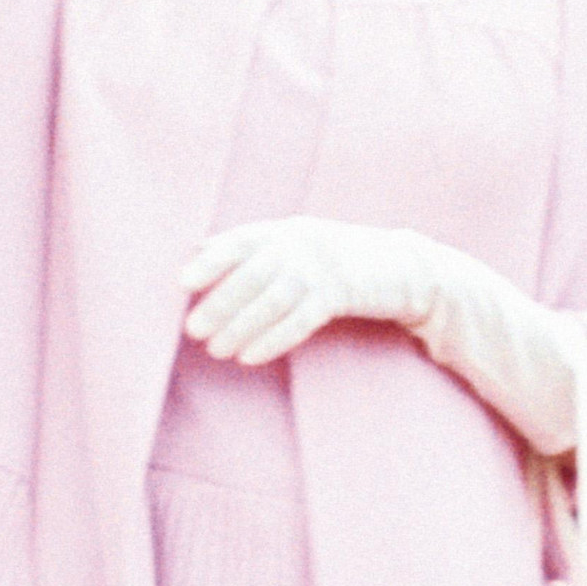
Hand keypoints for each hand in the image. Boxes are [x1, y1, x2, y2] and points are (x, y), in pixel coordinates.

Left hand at [181, 218, 437, 366]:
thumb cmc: (337, 260)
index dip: (212, 261)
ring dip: (242, 327)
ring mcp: (324, 267)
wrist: (403, 267)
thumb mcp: (298, 244)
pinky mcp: (344, 293)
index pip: (241, 240)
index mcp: (287, 229)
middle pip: (254, 273)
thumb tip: (199, 249)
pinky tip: (251, 356)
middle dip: (221, 302)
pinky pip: (302, 320)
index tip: (184, 283)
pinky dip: (274, 339)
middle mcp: (303, 242)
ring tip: (217, 351)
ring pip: (275, 298)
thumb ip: (255, 248)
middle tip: (194, 329)